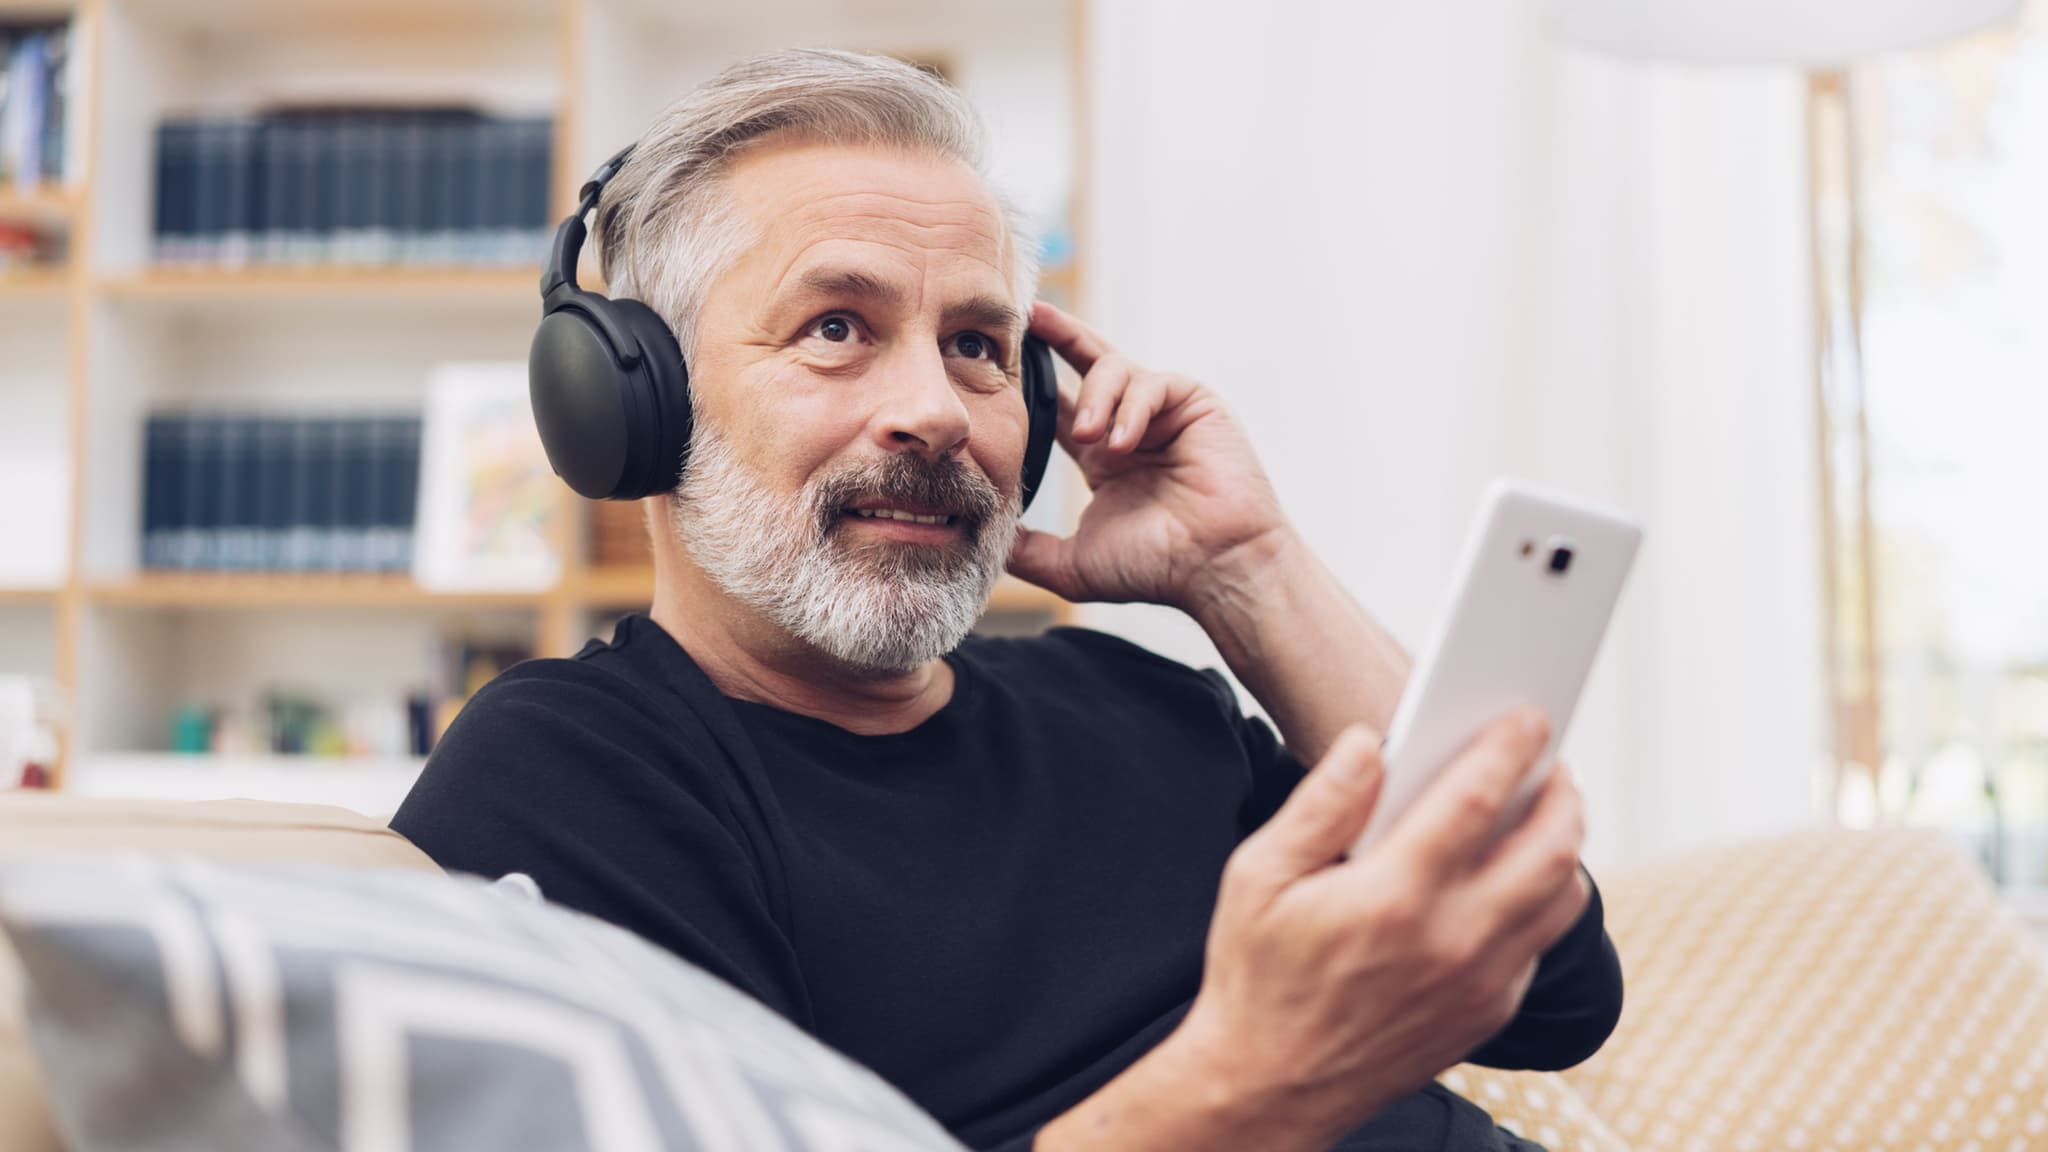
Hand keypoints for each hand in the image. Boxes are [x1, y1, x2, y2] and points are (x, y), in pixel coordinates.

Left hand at [1006, 301, 1288, 611]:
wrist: (1214, 567)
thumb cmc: (1155, 567)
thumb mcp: (1071, 563)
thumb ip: (1027, 550)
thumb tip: (980, 542)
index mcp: (1101, 456)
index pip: (1060, 403)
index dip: (1033, 379)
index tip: (999, 359)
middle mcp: (1130, 426)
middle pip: (1088, 362)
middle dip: (1058, 336)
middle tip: (1027, 318)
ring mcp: (1163, 412)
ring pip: (1113, 370)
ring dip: (1096, 399)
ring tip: (1089, 437)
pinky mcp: (1194, 403)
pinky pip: (1151, 383)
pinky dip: (1131, 408)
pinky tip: (1123, 443)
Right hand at [1174, 711, 1590, 1145]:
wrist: (1268, 1086)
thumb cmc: (1257, 976)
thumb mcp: (1258, 877)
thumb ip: (1320, 804)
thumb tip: (1369, 744)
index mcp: (1392, 897)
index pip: (1477, 799)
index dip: (1509, 747)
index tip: (1526, 716)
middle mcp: (1451, 941)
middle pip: (1550, 846)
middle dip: (1561, 790)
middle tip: (1549, 760)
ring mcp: (1479, 984)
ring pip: (1561, 897)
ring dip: (1564, 843)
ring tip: (1542, 811)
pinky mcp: (1487, 1013)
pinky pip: (1539, 943)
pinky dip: (1541, 898)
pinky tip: (1511, 875)